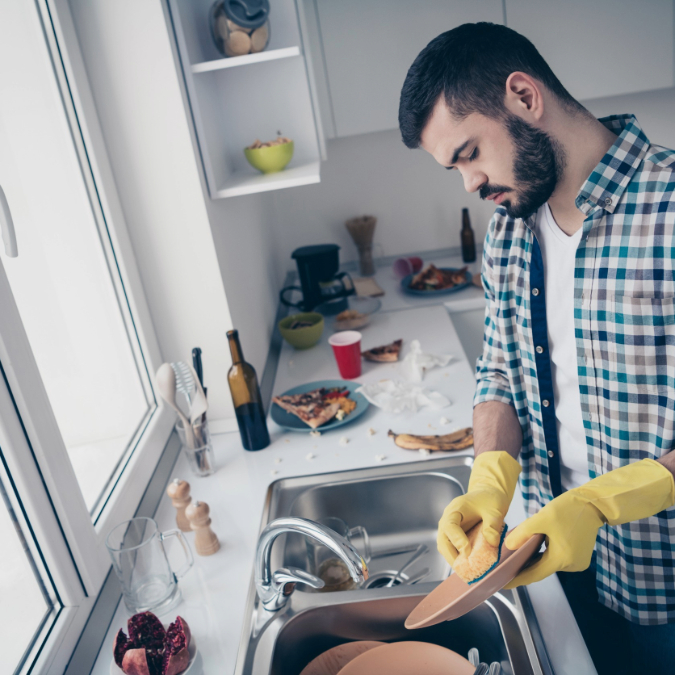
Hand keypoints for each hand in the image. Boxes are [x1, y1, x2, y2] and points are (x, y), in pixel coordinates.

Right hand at [437, 451, 520, 564]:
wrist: (488, 495)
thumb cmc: (489, 499)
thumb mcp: (494, 509)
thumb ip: (492, 524)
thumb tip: (492, 542)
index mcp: (455, 509)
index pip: (449, 525)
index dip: (456, 539)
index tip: (467, 551)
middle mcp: (449, 520)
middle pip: (442, 539)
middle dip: (451, 555)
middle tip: (463, 569)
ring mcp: (451, 529)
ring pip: (445, 546)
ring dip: (453, 559)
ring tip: (465, 571)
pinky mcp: (456, 536)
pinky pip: (453, 549)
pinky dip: (458, 558)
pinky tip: (468, 567)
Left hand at [505, 459, 674, 588]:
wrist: (592, 504)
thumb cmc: (566, 510)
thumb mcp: (540, 519)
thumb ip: (523, 534)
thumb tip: (508, 546)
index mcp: (561, 558)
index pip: (535, 574)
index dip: (518, 579)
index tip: (504, 584)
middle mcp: (571, 565)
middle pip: (542, 569)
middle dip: (524, 566)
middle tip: (506, 564)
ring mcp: (577, 562)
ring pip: (549, 563)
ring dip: (535, 558)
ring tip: (517, 554)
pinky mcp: (579, 557)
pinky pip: (557, 558)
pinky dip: (545, 554)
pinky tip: (534, 548)